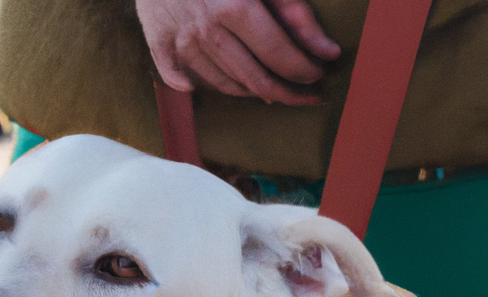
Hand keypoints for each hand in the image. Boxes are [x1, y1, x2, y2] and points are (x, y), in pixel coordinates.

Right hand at [135, 0, 340, 104]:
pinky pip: (188, 82)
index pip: (277, 55)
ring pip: (226, 85)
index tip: (319, 76)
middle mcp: (207, 32)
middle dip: (286, 93)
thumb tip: (327, 51)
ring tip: (274, 86)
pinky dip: (208, 87)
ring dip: (253, 90)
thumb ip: (295, 12)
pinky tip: (228, 84)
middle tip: (306, 96)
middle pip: (254, 79)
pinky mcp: (161, 48)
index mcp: (235, 7)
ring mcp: (182, 44)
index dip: (302, 71)